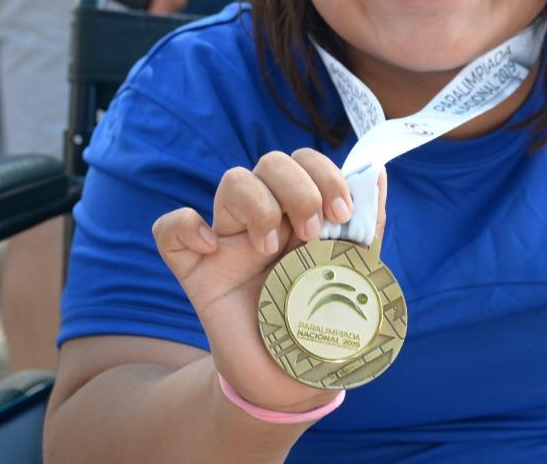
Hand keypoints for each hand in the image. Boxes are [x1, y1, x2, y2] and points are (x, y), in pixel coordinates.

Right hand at [152, 150, 387, 412]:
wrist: (287, 384)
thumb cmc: (320, 327)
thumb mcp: (352, 279)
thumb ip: (366, 228)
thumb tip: (377, 173)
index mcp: (304, 215)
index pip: (306, 162)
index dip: (325, 174)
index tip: (341, 215)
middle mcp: (267, 219)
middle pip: (271, 162)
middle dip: (298, 189)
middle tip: (310, 235)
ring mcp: (228, 241)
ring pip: (232, 181)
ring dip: (258, 205)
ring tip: (269, 249)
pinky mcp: (195, 269)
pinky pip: (169, 228)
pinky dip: (185, 226)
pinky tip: (212, 250)